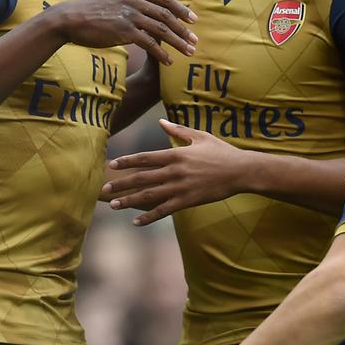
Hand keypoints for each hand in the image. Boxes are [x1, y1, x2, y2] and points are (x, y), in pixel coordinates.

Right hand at [50, 0, 197, 64]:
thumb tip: (142, 6)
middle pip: (166, 13)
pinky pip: (149, 43)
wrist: (70, 18)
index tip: (193, 18)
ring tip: (188, 52)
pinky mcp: (123, 31)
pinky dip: (161, 53)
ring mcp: (129, 14)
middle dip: (183, 28)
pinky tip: (169, 62)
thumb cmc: (89, 10)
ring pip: (162, 29)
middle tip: (195, 39)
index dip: (180, 8)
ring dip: (178, 42)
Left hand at [103, 119, 245, 225]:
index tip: (113, 164)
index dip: (128, 161)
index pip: (145, 158)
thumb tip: (161, 122)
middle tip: (104, 190)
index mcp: (176, 154)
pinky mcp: (187, 201)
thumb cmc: (221, 152)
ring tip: (114, 206)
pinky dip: (149, 216)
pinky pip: (164, 210)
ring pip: (149, 195)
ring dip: (129, 201)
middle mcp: (174, 171)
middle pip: (141, 178)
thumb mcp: (200, 137)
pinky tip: (136, 222)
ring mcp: (180, 187)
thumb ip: (178, 131)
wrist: (240, 171)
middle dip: (121, 184)